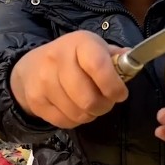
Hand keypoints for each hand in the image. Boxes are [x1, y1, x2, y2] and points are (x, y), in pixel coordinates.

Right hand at [9, 31, 129, 128]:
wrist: (32, 67)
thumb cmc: (72, 58)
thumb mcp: (94, 49)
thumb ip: (115, 57)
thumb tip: (133, 61)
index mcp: (79, 43)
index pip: (98, 67)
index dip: (113, 86)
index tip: (120, 94)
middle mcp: (58, 59)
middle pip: (88, 99)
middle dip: (104, 106)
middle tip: (105, 102)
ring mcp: (44, 81)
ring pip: (78, 113)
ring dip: (90, 114)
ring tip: (90, 104)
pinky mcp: (35, 100)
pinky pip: (64, 121)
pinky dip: (75, 120)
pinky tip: (74, 109)